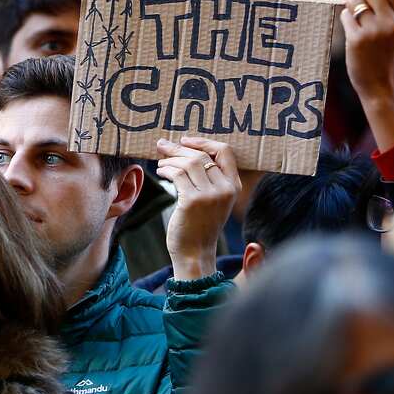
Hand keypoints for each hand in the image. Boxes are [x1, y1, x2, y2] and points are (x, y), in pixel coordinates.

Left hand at [156, 137, 240, 280]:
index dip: (203, 142)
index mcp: (233, 185)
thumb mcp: (213, 200)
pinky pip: (177, 174)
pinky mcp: (193, 201)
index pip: (225, 151)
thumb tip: (185, 149)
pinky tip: (161, 172)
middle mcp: (225, 188)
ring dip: (170, 159)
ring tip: (161, 163)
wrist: (195, 253)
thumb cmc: (200, 225)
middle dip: (178, 148)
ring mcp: (210, 195)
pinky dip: (166, 170)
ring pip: (188, 163)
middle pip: (201, 155)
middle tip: (162, 145)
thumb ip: (208, 178)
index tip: (185, 140)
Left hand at [341, 0, 393, 150]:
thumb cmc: (388, 55)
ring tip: (355, 18)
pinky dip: (346, 19)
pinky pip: (345, 16)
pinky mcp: (357, 40)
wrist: (384, 86)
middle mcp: (391, 22)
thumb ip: (389, 8)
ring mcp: (374, 31)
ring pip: (354, 1)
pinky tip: (352, 30)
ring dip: (350, 4)